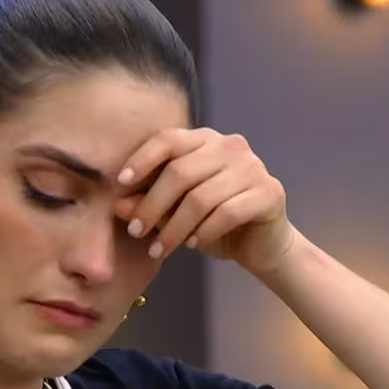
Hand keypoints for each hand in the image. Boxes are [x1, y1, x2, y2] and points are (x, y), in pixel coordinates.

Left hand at [115, 128, 296, 272]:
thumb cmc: (213, 223)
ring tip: (160, 249)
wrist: (261, 245)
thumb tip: (119, 205)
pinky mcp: (269, 192)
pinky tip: (194, 245)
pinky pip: (227, 213)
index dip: (142, 159)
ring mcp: (252, 167)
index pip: (168, 139)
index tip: (120, 184)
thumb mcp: (174, 214)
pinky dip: (205, 232)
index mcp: (205, 140)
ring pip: (201, 197)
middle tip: (135, 232)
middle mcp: (230, 146)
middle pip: (180, 171)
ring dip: (175, 228)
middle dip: (152, 205)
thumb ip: (149, 205)